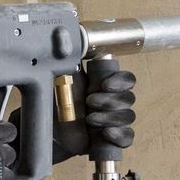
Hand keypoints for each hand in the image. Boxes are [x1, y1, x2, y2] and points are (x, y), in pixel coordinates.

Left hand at [10, 68, 136, 163]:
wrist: (49, 128)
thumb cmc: (58, 102)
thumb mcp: (64, 79)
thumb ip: (70, 61)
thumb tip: (69, 40)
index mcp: (107, 85)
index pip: (128, 79)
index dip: (121, 81)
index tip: (104, 85)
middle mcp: (114, 101)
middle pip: (129, 98)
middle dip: (110, 101)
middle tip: (89, 102)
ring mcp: (115, 121)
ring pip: (129, 116)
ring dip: (111, 117)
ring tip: (90, 119)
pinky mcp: (113, 139)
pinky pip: (128, 137)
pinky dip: (120, 135)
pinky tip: (106, 133)